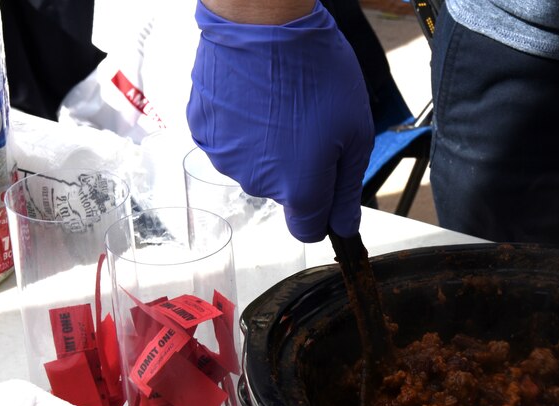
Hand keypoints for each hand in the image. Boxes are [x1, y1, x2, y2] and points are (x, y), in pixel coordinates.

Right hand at [187, 0, 373, 241]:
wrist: (262, 22)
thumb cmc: (317, 73)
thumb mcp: (355, 133)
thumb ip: (347, 189)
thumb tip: (344, 228)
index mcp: (299, 189)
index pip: (308, 230)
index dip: (322, 213)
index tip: (329, 187)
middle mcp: (257, 183)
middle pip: (284, 193)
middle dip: (299, 168)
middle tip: (310, 122)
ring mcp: (225, 157)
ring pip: (255, 167)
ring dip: (269, 146)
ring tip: (280, 104)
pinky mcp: (203, 130)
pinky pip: (230, 142)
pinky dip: (242, 127)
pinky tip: (253, 98)